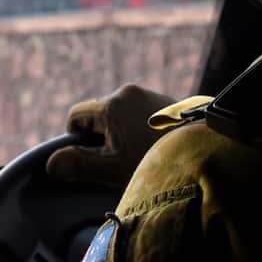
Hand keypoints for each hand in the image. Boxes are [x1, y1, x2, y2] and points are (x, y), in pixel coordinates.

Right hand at [45, 84, 176, 186]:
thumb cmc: (156, 162)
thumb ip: (79, 166)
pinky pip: (143, 113)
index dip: (77, 139)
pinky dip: (143, 128)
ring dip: (124, 133)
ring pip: (123, 114)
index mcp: (111, 105)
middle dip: (103, 138)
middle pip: (100, 115)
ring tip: (142, 157)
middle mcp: (128, 92)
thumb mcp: (114, 169)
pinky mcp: (168, 100)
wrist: (210, 151)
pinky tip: (157, 148)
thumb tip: (50, 164)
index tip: (91, 159)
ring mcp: (150, 94)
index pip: (76, 116)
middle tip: (120, 163)